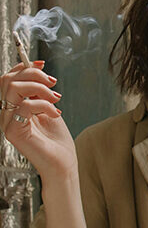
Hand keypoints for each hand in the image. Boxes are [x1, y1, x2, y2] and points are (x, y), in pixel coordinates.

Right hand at [0, 61, 74, 179]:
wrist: (62, 164)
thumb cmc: (56, 140)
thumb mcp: (48, 108)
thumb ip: (39, 93)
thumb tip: (38, 70)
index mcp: (12, 107)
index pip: (7, 80)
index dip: (22, 67)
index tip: (42, 63)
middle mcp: (5, 114)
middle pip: (7, 80)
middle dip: (33, 74)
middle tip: (53, 83)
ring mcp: (7, 123)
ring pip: (13, 89)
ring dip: (40, 88)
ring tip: (56, 99)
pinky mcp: (13, 131)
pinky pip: (25, 106)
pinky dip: (44, 105)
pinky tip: (56, 113)